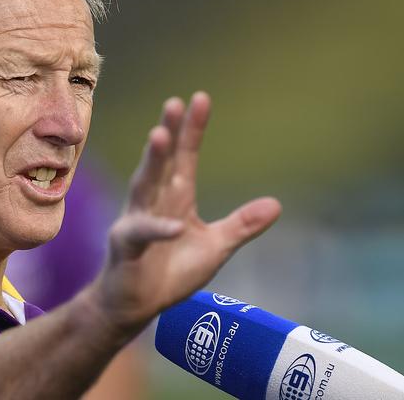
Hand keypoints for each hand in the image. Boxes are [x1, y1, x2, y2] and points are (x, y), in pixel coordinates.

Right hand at [88, 92, 280, 333]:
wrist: (137, 304)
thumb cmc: (170, 271)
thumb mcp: (215, 246)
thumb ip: (241, 225)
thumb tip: (276, 203)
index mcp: (176, 197)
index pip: (185, 158)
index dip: (192, 130)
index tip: (200, 99)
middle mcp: (154, 202)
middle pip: (163, 162)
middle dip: (169, 133)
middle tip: (175, 103)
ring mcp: (137, 220)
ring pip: (145, 186)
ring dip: (153, 162)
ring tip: (160, 135)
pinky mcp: (127, 246)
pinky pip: (143, 234)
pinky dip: (158, 229)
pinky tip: (174, 226)